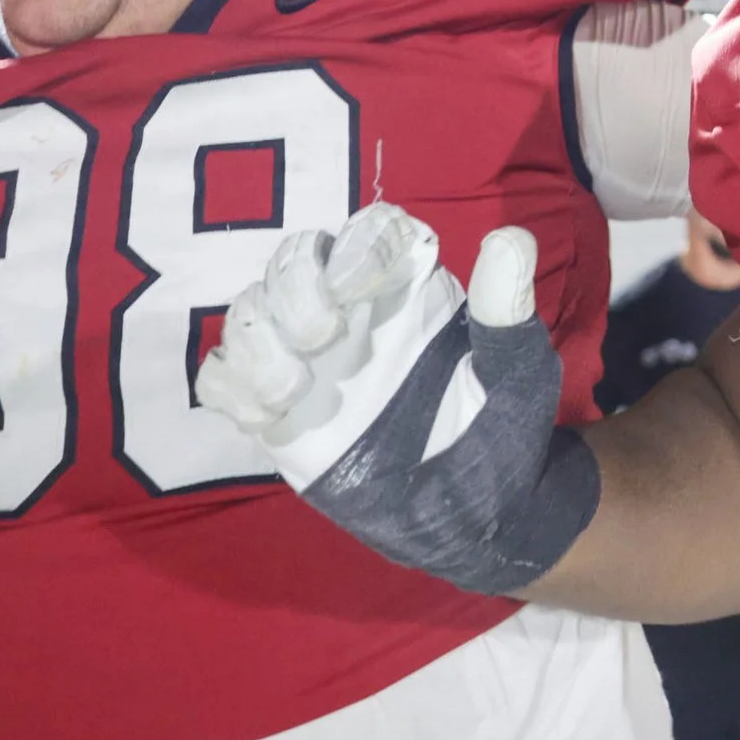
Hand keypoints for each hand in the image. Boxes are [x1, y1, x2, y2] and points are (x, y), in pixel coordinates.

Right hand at [194, 203, 598, 595]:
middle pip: (296, 257)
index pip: (371, 229)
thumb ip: (505, 308)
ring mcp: (308, 357)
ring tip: (293, 390)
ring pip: (250, 309)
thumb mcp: (517, 368)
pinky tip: (268, 418)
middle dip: (295, 288)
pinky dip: (230, 387)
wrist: (478, 510)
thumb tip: (509, 239)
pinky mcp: (278, 408)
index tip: (359, 287)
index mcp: (411, 286)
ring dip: (257, 339)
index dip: (358, 245)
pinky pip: (222, 376)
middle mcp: (352, 308)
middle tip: (322, 338)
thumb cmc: (502, 426)